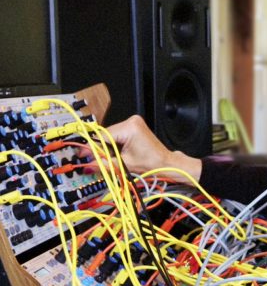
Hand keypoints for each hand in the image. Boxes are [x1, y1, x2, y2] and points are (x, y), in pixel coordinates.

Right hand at [82, 115, 201, 182]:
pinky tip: (114, 153)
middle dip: (99, 148)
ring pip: (110, 135)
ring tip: (105, 158)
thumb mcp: (124, 164)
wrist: (166, 162)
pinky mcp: (134, 126)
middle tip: (90, 159)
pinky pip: (117, 134)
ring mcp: (133, 122)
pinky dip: (113, 144)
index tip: (82, 154)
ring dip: (106, 146)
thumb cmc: (152, 163)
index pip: (103, 136)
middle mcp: (131, 121)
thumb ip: (104, 163)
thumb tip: (88, 164)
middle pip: (106, 134)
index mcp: (129, 127)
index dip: (91, 146)